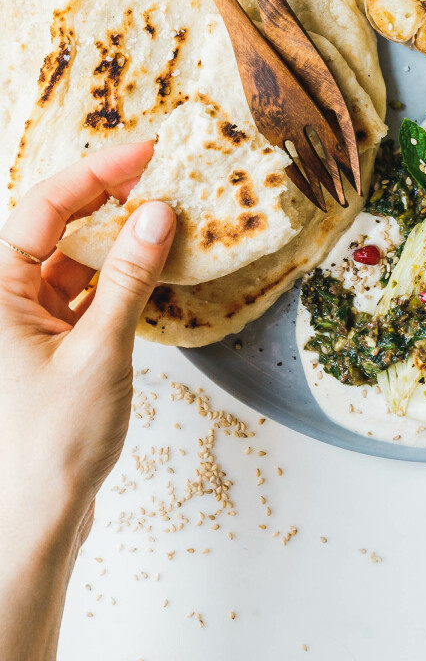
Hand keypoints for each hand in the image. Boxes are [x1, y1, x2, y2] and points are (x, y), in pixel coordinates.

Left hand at [0, 143, 174, 660]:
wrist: (35, 519)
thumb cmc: (52, 443)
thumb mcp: (100, 350)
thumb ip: (130, 276)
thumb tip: (157, 212)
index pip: (42, 209)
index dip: (95, 173)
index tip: (144, 150)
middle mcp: (3, 301)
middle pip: (53, 226)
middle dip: (106, 195)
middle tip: (159, 170)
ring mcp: (23, 323)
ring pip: (71, 258)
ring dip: (116, 236)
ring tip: (166, 213)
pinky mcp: (46, 346)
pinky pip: (82, 291)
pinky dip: (117, 275)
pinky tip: (153, 265)